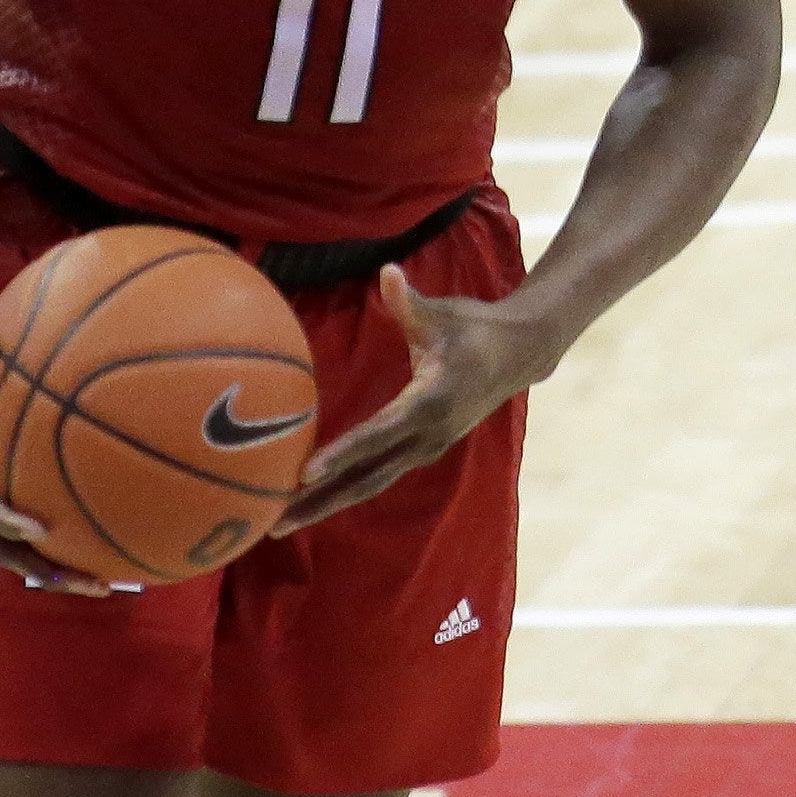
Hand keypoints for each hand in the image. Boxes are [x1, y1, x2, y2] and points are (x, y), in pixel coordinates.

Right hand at [0, 326, 115, 594]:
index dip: (5, 518)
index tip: (40, 529)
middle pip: (0, 546)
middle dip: (45, 567)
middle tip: (91, 583)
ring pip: (10, 550)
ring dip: (53, 571)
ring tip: (103, 585)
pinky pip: (14, 534)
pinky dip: (47, 548)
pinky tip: (91, 549)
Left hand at [277, 265, 546, 535]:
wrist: (520, 353)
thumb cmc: (476, 328)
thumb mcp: (443, 313)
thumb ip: (409, 301)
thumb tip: (387, 272)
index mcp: (430, 403)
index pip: (378, 434)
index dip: (342, 453)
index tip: (306, 473)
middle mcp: (427, 435)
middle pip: (367, 478)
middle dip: (322, 501)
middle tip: (275, 524)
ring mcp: (426, 447)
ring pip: (370, 483)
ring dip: (327, 504)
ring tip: (281, 523)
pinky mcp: (423, 449)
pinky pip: (377, 476)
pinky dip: (345, 489)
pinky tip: (314, 499)